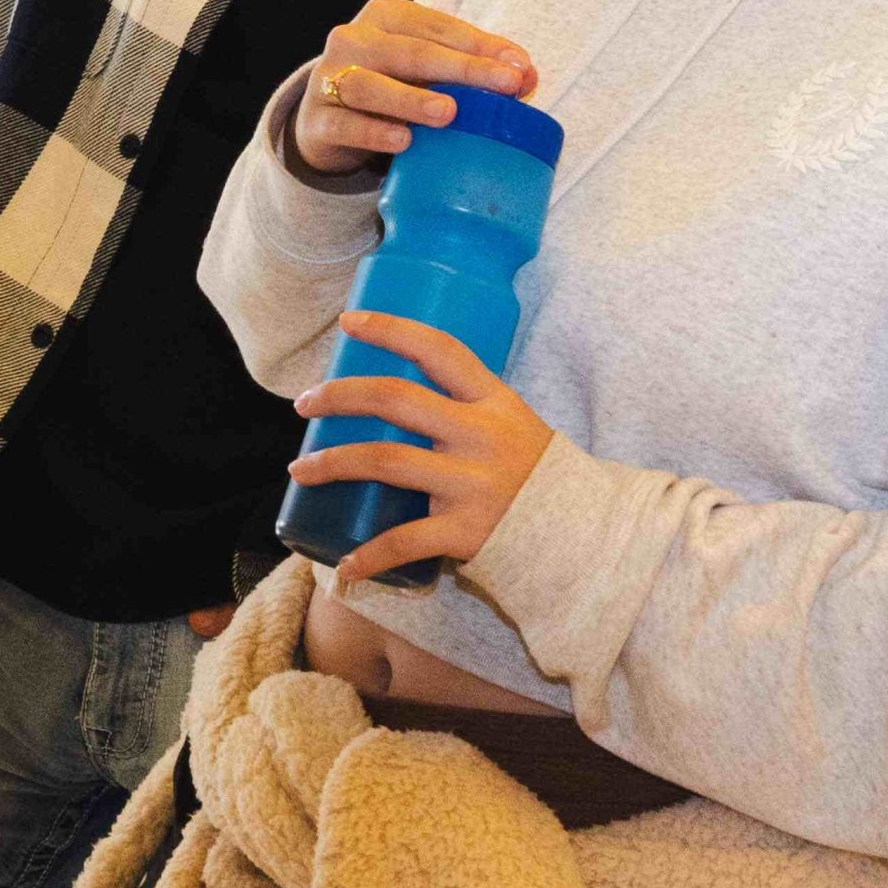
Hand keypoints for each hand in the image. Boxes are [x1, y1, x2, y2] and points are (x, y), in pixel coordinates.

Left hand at [285, 309, 552, 587]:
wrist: (588, 538)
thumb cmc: (536, 475)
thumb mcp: (512, 424)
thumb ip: (467, 407)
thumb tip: (395, 395)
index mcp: (493, 402)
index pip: (439, 349)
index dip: (392, 329)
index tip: (350, 322)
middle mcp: (481, 436)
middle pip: (396, 399)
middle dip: (340, 396)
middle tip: (304, 403)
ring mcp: (473, 484)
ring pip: (385, 461)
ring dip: (332, 463)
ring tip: (300, 470)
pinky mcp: (467, 531)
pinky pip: (404, 541)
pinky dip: (369, 555)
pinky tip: (344, 565)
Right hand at [287, 0, 537, 178]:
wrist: (328, 123)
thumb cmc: (392, 87)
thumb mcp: (429, 72)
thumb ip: (473, 70)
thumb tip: (527, 76)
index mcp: (385, 17)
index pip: (436, 26)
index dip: (480, 45)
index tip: (520, 66)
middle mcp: (353, 40)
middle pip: (409, 52)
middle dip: (462, 69)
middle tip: (505, 86)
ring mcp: (329, 79)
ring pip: (368, 85)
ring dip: (410, 99)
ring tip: (449, 113)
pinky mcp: (317, 120)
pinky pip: (344, 124)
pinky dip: (374, 131)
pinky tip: (402, 140)